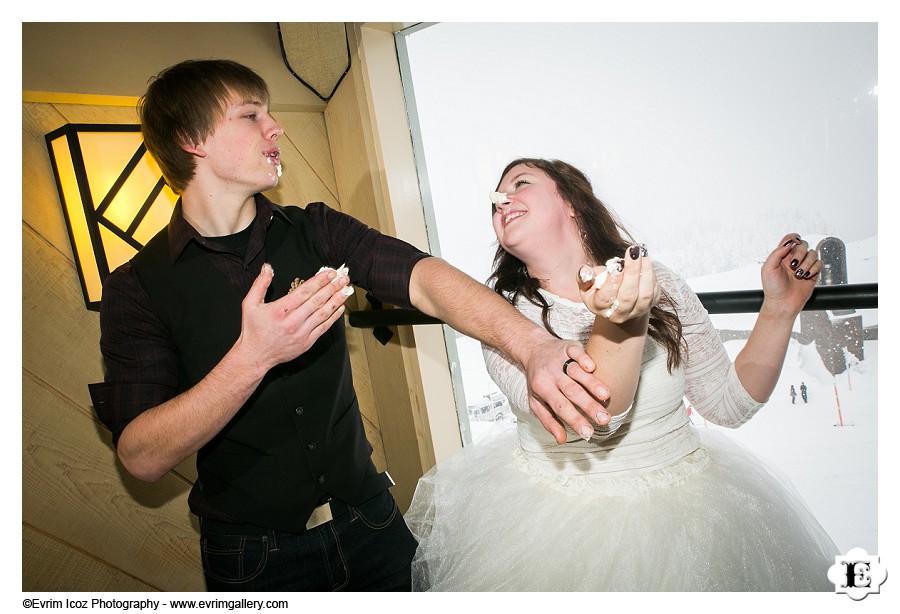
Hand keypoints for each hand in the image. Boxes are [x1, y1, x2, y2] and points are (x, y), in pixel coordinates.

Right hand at [235, 263, 351, 372]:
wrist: (255, 356)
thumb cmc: (253, 330)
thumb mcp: (250, 304)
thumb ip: (260, 284)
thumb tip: (268, 267)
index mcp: (280, 310)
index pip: (305, 291)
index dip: (320, 281)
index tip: (330, 273)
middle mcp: (293, 321)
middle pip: (317, 301)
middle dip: (332, 288)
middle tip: (343, 278)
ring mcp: (301, 333)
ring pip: (323, 314)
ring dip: (336, 301)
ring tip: (346, 291)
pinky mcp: (307, 342)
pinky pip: (323, 327)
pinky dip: (333, 317)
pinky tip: (340, 308)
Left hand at [523, 336, 611, 443]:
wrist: (532, 348)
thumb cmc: (537, 380)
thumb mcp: (536, 401)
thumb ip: (549, 421)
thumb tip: (561, 440)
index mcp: (543, 389)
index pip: (560, 407)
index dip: (574, 420)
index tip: (588, 433)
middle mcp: (551, 374)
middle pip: (571, 391)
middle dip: (588, 406)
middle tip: (604, 419)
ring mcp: (559, 360)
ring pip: (576, 372)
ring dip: (591, 383)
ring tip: (606, 396)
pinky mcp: (567, 346)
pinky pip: (575, 352)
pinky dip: (583, 358)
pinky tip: (592, 367)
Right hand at [577, 245, 659, 322]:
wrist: (617, 303)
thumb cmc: (599, 291)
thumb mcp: (586, 285)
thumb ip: (584, 277)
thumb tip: (585, 271)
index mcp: (600, 308)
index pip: (606, 296)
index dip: (612, 280)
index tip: (616, 263)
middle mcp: (619, 314)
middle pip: (628, 296)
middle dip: (632, 271)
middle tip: (633, 251)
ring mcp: (636, 311)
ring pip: (645, 294)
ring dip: (645, 271)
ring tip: (642, 252)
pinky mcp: (650, 305)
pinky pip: (654, 290)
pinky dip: (651, 273)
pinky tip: (645, 260)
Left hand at [760, 234, 821, 316]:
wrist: (783, 303)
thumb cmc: (773, 288)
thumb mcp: (768, 268)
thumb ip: (776, 253)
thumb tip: (788, 243)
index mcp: (782, 255)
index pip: (790, 239)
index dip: (794, 238)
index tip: (794, 243)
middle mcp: (794, 259)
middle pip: (804, 244)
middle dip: (800, 253)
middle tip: (793, 265)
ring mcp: (804, 266)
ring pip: (813, 254)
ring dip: (807, 264)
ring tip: (799, 275)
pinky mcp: (813, 273)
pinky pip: (819, 263)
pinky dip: (814, 269)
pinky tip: (806, 276)